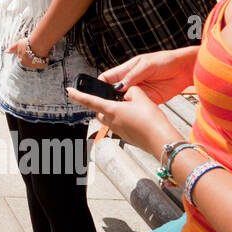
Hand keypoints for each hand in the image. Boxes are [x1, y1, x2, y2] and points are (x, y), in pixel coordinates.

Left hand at [6, 37, 47, 70]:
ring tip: (40, 53)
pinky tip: (44, 56)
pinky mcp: (42, 66)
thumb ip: (12, 49)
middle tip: (35, 51)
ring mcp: (35, 66)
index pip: (23, 58)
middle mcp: (28, 65)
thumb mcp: (17, 45)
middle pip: (30, 61)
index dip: (26, 53)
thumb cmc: (27, 44)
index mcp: (21, 61)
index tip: (30, 49)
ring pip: (37, 63)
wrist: (38, 45)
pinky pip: (43, 64)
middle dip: (32, 57)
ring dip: (38, 59)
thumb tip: (5, 52)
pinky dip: (44, 61)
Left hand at [67, 83, 181, 157]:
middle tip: (115, 99)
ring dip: (114, 113)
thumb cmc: (151, 121)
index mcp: (112, 110)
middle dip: (103, 104)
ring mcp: (119, 131)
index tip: (69, 90)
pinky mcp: (127, 137)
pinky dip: (125, 120)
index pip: (90, 101)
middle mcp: (112, 122)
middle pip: (100, 111)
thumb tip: (128, 93)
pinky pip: (121, 126)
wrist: (162, 141)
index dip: (78, 95)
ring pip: (110, 119)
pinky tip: (138, 118)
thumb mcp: (142, 98)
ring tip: (130, 108)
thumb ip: (132, 91)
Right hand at [99, 47, 198, 105]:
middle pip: (114, 92)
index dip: (100, 85)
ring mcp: (140, 91)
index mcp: (127, 70)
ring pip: (125, 101)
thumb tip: (118, 87)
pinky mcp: (149, 99)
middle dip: (110, 98)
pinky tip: (134, 111)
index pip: (108, 78)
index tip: (96, 93)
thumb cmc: (166, 61)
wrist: (185, 69)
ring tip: (121, 109)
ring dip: (123, 105)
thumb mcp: (146, 65)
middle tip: (108, 104)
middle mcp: (131, 81)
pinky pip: (138, 106)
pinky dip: (136, 110)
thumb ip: (132, 76)